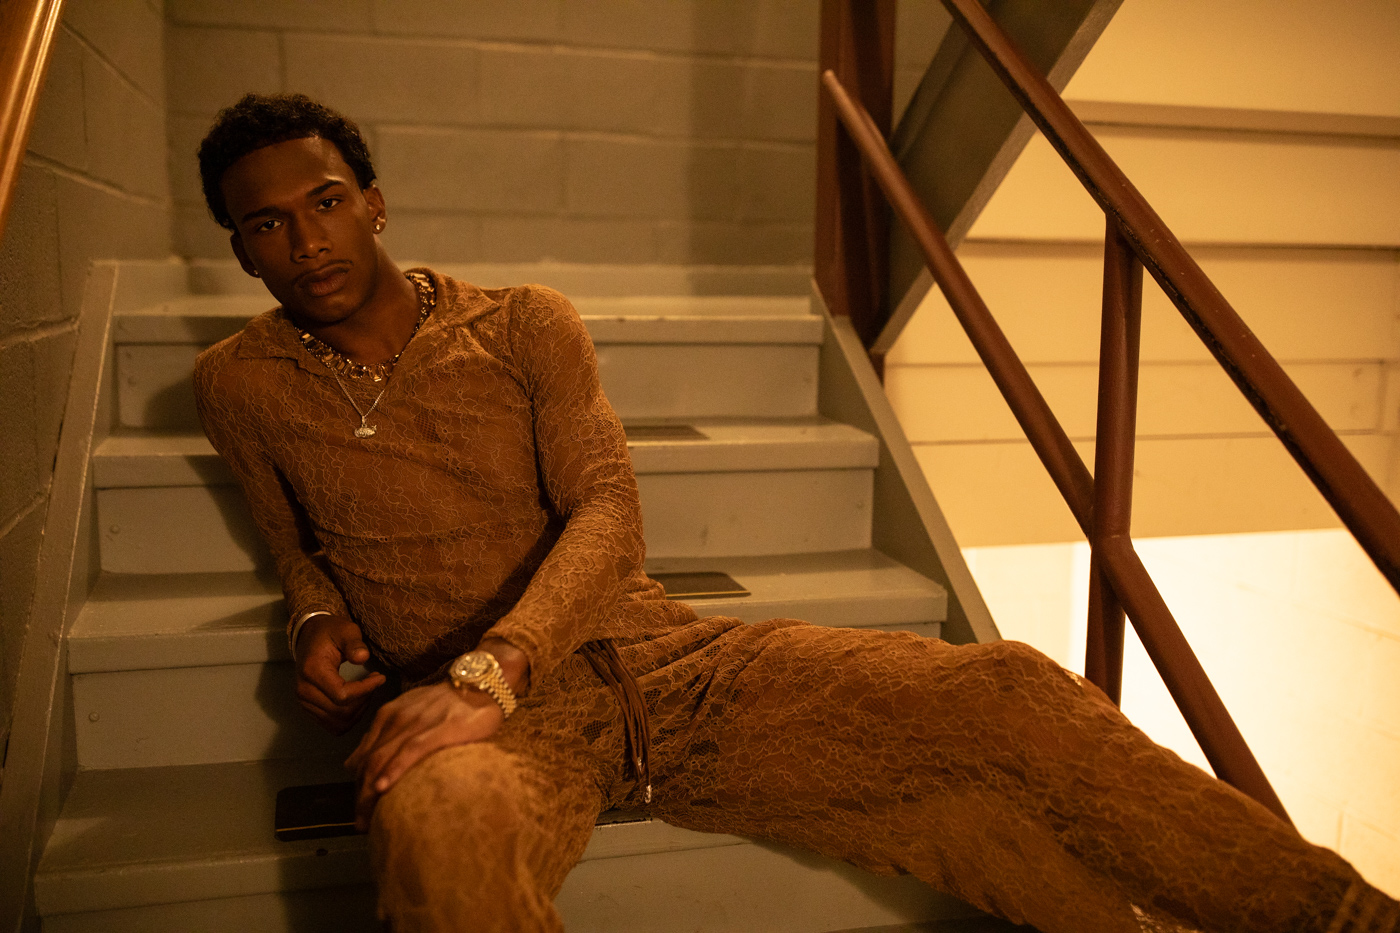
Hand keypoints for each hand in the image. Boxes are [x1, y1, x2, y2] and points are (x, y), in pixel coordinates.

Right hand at [293, 613, 386, 733]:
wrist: (309, 637)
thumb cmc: (330, 633)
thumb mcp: (346, 630)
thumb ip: (354, 643)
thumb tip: (363, 657)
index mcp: (312, 670)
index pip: (342, 695)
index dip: (366, 689)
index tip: (379, 676)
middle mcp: (304, 690)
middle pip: (342, 712)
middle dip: (365, 700)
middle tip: (375, 682)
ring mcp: (305, 702)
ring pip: (339, 723)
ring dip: (359, 711)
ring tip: (367, 690)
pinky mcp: (309, 709)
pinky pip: (333, 725)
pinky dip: (349, 717)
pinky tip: (357, 700)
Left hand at [342, 638, 530, 830]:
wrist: (482, 683)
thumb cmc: (447, 702)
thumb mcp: (407, 711)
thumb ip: (381, 735)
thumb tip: (351, 764)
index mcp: (387, 716)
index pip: (363, 757)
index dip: (357, 786)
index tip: (358, 809)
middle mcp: (396, 719)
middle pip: (368, 763)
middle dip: (360, 796)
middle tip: (361, 823)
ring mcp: (417, 723)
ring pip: (382, 759)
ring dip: (370, 792)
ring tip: (368, 819)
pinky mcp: (439, 729)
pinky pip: (410, 751)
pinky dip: (394, 769)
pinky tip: (384, 787)